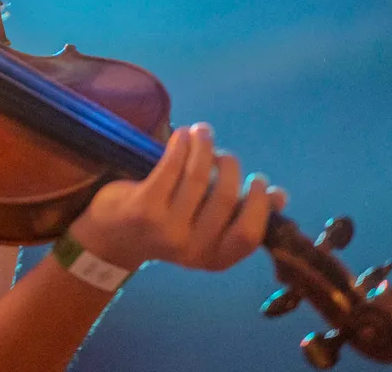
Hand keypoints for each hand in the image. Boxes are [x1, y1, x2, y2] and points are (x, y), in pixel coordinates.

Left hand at [67, 122, 288, 272]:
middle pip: (224, 199)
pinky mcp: (143, 207)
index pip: (248, 235)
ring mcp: (165, 229)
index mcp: (213, 259)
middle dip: (230, 168)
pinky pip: (170, 169)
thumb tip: (279, 196)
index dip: (258, 205)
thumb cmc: (167, 228)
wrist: (112, 237)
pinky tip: (183, 135)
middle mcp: (191, 248)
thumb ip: (239, 214)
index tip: (259, 180)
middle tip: (225, 154)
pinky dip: (181, 146)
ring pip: (197, 179)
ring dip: (204, 148)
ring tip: (204, 132)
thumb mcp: (204, 229)